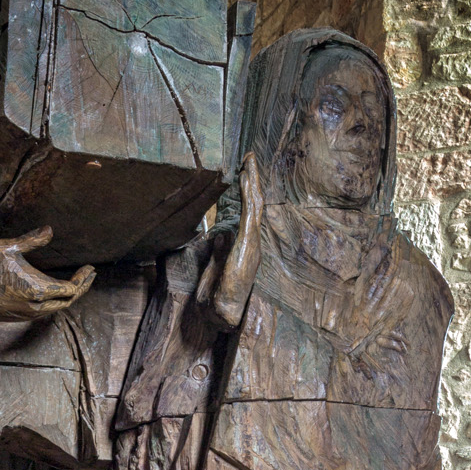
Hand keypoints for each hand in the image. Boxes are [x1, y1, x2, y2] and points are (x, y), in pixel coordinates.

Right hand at [0, 227, 94, 321]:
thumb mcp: (8, 247)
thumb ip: (32, 240)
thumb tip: (50, 230)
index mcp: (39, 289)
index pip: (71, 289)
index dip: (84, 279)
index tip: (90, 268)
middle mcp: (37, 306)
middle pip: (68, 301)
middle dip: (81, 288)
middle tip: (90, 276)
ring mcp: (28, 314)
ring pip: (57, 308)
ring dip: (69, 296)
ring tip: (77, 284)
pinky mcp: (20, 317)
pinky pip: (45, 311)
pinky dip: (56, 301)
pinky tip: (55, 292)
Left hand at [212, 153, 262, 328]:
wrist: (222, 313)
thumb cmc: (217, 295)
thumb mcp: (215, 266)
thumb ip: (219, 249)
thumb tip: (220, 235)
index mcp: (243, 244)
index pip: (246, 210)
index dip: (246, 190)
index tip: (244, 170)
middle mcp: (251, 240)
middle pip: (254, 203)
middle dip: (253, 179)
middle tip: (250, 157)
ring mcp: (251, 242)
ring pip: (255, 204)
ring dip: (252, 181)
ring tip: (249, 161)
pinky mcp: (246, 245)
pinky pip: (248, 214)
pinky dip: (247, 195)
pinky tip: (245, 178)